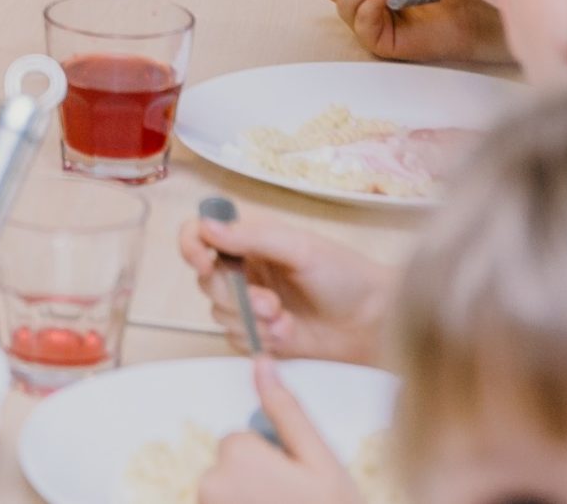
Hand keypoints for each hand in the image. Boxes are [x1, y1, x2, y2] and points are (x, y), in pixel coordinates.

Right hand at [178, 209, 392, 363]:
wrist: (375, 325)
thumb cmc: (345, 276)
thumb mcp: (299, 248)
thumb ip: (251, 236)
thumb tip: (205, 226)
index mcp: (251, 237)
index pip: (200, 233)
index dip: (192, 246)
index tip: (204, 263)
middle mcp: (246, 268)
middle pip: (207, 280)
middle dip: (236, 296)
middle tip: (270, 304)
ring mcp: (251, 303)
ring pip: (219, 313)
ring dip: (252, 320)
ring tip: (286, 321)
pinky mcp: (259, 335)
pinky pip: (235, 339)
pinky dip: (259, 339)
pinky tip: (288, 335)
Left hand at [197, 357, 358, 503]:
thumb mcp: (321, 461)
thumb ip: (286, 411)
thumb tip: (262, 362)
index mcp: (236, 455)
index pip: (241, 440)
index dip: (271, 461)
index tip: (293, 484)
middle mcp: (209, 483)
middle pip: (230, 468)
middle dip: (257, 483)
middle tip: (291, 503)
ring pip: (226, 494)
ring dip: (248, 502)